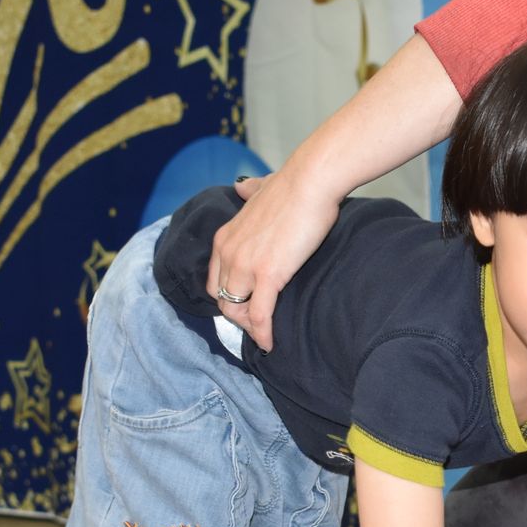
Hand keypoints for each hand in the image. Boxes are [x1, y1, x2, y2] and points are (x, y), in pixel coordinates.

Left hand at [204, 172, 341, 352]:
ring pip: (237, 311)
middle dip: (238, 316)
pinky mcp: (267, 276)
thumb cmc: (293, 185)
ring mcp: (245, 266)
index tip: (246, 305)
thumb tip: (242, 186)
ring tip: (265, 336)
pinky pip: (260, 315)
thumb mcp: (260, 188)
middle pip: (223, 300)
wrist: (310, 182)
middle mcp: (228, 253)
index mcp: (225, 237)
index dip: (229, 297)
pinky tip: (271, 344)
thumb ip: (249, 191)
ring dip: (250, 328)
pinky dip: (263, 334)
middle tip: (258, 324)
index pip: (215, 280)